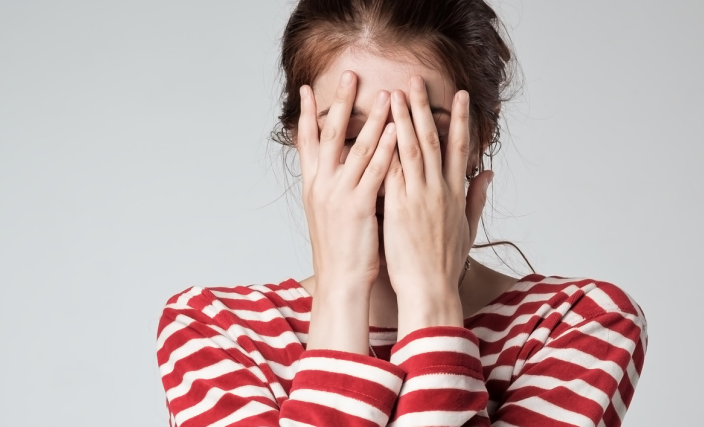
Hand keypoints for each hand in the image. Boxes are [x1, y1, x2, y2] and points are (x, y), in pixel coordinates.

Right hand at [298, 71, 398, 352]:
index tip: (307, 90)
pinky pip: (376, 171)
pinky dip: (386, 149)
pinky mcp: (359, 206)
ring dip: (372, 118)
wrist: (340, 284)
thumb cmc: (341, 252)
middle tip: (349, 75)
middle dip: (340, 103)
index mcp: (313, 187)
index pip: (306, 143)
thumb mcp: (328, 215)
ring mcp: (339, 195)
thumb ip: (332, 188)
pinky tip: (397, 131)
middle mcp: (322, 186)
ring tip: (385, 94)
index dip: (306, 115)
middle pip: (329, 135)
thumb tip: (335, 171)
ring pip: (357, 148)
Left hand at [381, 77, 493, 338]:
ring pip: (410, 149)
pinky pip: (391, 172)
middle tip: (415, 80)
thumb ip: (477, 197)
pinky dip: (386, 150)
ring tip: (393, 94)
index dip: (460, 120)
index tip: (459, 96)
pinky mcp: (398, 208)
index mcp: (455, 194)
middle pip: (432, 140)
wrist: (431, 289)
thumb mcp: (469, 228)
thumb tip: (487, 173)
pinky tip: (377, 130)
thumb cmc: (446, 264)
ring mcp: (419, 198)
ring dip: (401, 119)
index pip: (460, 148)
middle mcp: (439, 190)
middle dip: (423, 108)